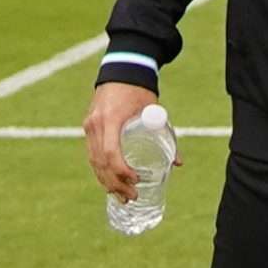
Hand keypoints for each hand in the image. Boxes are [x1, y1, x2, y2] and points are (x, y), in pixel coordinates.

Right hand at [84, 80, 155, 200]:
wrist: (122, 70)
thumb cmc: (140, 91)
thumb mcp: (155, 112)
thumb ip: (166, 135)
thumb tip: (177, 162)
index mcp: (110, 119)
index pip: (110, 153)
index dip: (121, 171)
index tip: (136, 180)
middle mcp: (95, 125)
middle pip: (100, 162)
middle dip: (115, 183)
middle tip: (132, 196)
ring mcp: (89, 126)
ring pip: (93, 162)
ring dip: (106, 181)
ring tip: (122, 197)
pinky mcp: (89, 128)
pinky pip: (92, 155)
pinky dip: (101, 171)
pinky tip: (110, 184)